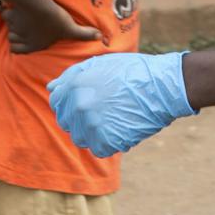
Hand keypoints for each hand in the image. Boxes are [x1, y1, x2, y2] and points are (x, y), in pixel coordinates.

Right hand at [3, 1, 101, 53]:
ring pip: (9, 29)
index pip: (18, 50)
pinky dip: (9, 12)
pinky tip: (17, 8)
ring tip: (22, 18)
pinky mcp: (10, 14)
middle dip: (16, 35)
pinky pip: (6, 14)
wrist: (41, 6)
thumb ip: (84, 34)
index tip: (25, 39)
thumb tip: (100, 37)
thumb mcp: (70, 29)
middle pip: (12, 39)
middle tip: (24, 28)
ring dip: (13, 24)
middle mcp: (20, 38)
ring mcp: (14, 27)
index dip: (20, 46)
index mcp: (32, 45)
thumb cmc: (56, 20)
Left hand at [48, 51, 195, 157]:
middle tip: (105, 110)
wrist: (163, 86)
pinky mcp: (106, 141)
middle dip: (82, 118)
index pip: (56, 103)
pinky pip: (99, 149)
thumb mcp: (100, 64)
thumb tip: (51, 88)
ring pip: (81, 138)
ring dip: (94, 132)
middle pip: (67, 122)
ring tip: (114, 119)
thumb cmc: (133, 72)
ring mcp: (91, 125)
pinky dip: (110, 143)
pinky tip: (122, 128)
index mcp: (74, 85)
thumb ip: (72, 76)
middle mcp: (78, 105)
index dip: (70, 103)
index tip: (87, 101)